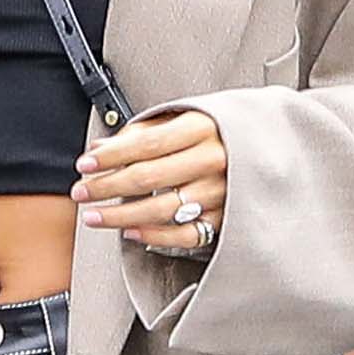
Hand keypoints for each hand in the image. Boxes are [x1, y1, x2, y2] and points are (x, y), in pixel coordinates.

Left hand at [70, 108, 225, 255]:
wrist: (273, 150)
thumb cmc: (221, 133)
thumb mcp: (188, 118)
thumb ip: (145, 131)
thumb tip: (101, 148)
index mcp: (203, 128)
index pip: (146, 143)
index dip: (111, 156)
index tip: (85, 164)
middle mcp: (213, 160)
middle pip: (149, 177)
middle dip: (107, 187)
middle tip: (81, 192)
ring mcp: (221, 192)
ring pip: (161, 209)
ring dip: (121, 216)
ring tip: (94, 216)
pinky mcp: (225, 219)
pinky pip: (184, 235)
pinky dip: (154, 236)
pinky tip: (130, 233)